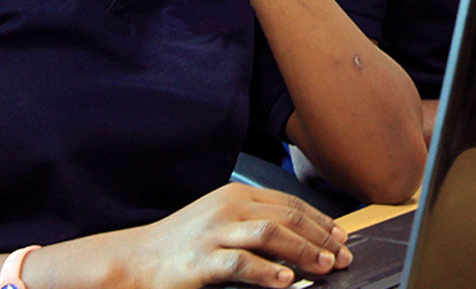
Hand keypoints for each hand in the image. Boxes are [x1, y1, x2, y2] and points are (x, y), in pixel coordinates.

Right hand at [121, 183, 350, 288]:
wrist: (134, 260)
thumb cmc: (182, 245)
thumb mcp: (223, 224)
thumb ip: (256, 225)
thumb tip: (301, 240)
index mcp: (237, 195)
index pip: (290, 203)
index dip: (321, 221)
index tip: (341, 237)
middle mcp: (229, 207)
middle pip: (287, 217)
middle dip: (320, 238)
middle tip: (341, 257)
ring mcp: (215, 232)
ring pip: (271, 234)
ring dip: (304, 251)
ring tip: (324, 266)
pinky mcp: (202, 260)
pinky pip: (242, 263)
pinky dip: (268, 271)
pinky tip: (286, 280)